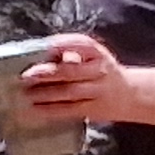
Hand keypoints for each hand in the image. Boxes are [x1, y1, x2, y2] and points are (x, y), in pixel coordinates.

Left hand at [15, 33, 141, 120]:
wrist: (128, 95)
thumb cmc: (101, 72)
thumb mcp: (93, 57)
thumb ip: (71, 54)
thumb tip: (40, 56)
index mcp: (97, 53)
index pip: (82, 44)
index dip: (63, 44)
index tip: (46, 46)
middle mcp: (100, 70)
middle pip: (71, 70)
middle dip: (47, 73)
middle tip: (26, 76)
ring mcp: (98, 90)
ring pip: (69, 92)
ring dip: (45, 93)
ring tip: (26, 94)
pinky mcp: (93, 108)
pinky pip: (69, 110)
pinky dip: (50, 110)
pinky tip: (35, 109)